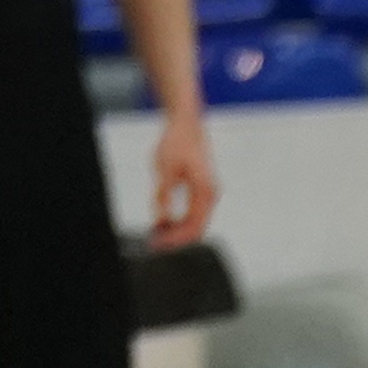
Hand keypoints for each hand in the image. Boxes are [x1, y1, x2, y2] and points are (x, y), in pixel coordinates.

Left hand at [146, 115, 218, 249]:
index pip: (194, 226)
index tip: (161, 244)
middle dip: (178, 237)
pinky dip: (181, 219)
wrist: (186, 123)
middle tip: (157, 242)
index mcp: (205, 191)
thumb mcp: (164, 169)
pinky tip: (166, 221)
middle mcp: (210, 194)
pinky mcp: (202, 189)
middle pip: (197, 227)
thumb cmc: (178, 141)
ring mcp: (208, 192)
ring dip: (178, 229)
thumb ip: (163, 195)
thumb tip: (161, 218)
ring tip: (159, 234)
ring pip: (196, 221)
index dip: (177, 239)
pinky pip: (194, 212)